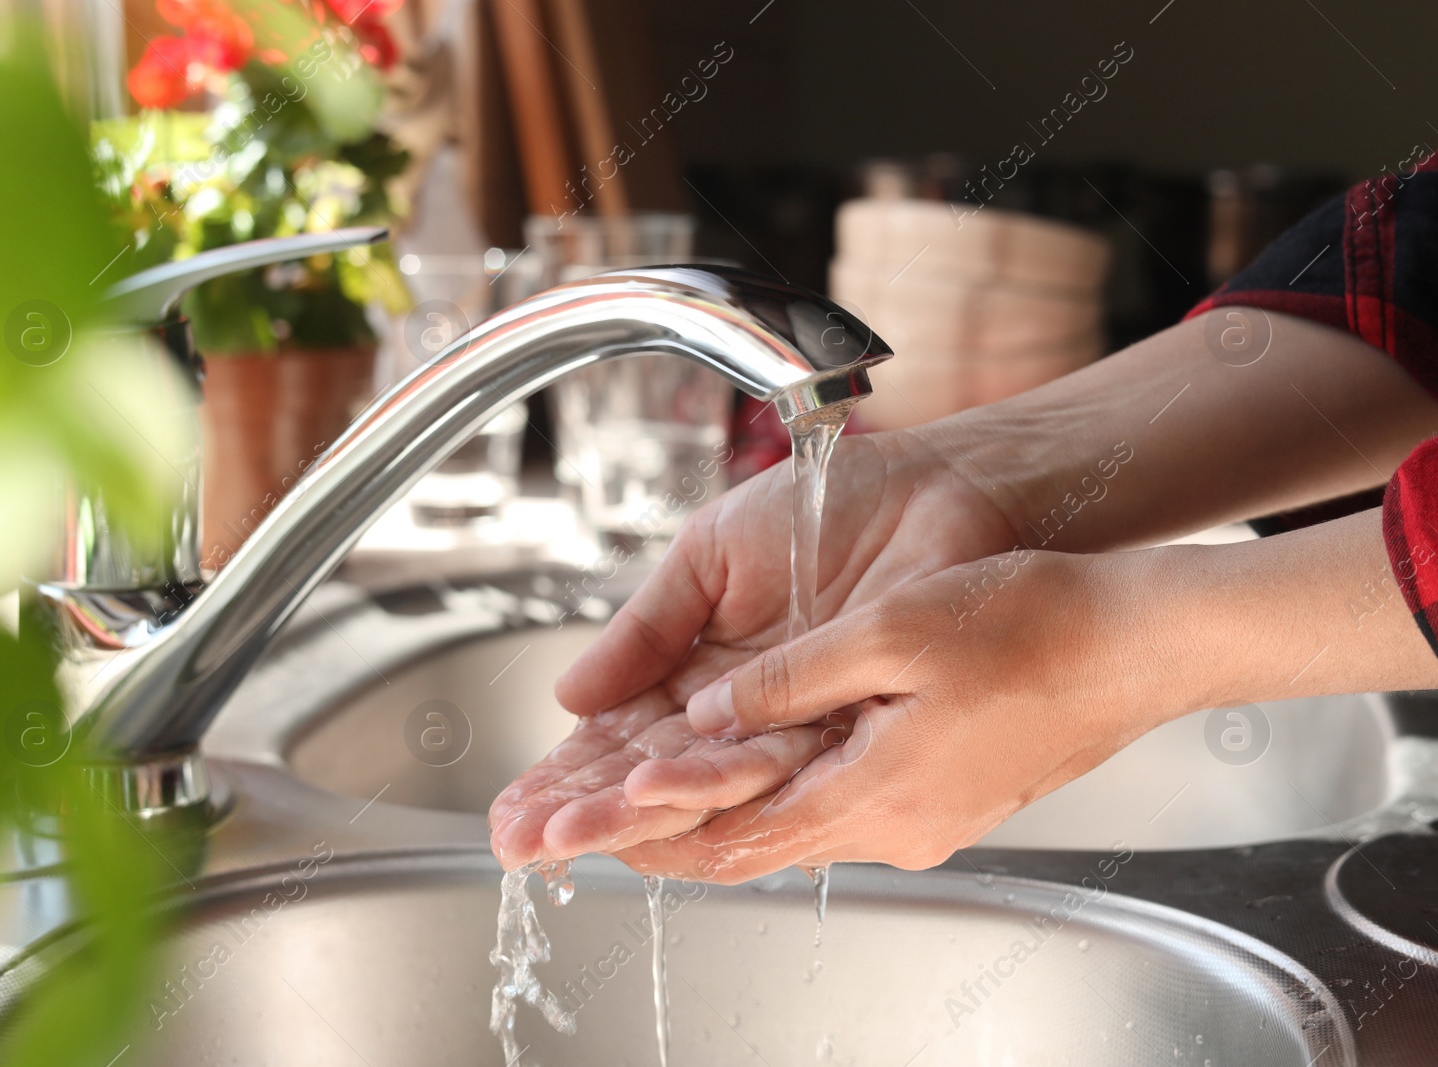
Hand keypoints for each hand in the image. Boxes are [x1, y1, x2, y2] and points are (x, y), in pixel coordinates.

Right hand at [489, 428, 1019, 868]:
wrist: (935, 489)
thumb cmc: (833, 506)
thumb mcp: (711, 556)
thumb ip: (646, 627)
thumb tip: (570, 695)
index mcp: (701, 673)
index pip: (621, 741)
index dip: (566, 776)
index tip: (513, 810)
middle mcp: (741, 715)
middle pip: (649, 778)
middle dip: (580, 811)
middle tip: (518, 841)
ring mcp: (790, 728)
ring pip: (699, 786)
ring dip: (628, 812)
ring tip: (565, 833)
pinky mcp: (844, 731)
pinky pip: (769, 768)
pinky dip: (705, 784)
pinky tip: (646, 797)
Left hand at [607, 549, 1181, 881]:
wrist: (1139, 643)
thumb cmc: (1034, 625)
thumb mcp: (890, 633)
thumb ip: (787, 682)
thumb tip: (706, 716)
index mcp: (875, 795)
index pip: (734, 839)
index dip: (654, 835)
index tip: (590, 831)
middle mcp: (896, 827)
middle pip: (755, 845)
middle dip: (669, 834)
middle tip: (595, 825)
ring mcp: (924, 819)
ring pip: (794, 827)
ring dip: (719, 814)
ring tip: (650, 795)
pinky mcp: (943, 797)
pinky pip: (838, 806)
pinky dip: (777, 794)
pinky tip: (750, 771)